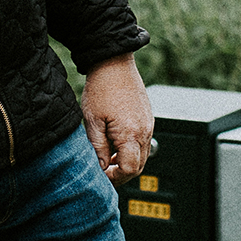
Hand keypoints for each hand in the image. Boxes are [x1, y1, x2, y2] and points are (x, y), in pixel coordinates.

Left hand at [82, 54, 155, 181]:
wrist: (114, 62)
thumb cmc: (101, 88)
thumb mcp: (92, 121)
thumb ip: (98, 148)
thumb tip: (101, 167)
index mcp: (130, 134)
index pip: (129, 170)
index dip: (114, 177)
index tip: (101, 175)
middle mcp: (144, 131)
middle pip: (139, 166)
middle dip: (121, 173)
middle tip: (104, 172)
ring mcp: (148, 124)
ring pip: (142, 155)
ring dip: (127, 162)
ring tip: (107, 158)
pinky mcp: (148, 117)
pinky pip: (143, 142)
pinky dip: (131, 149)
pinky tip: (115, 144)